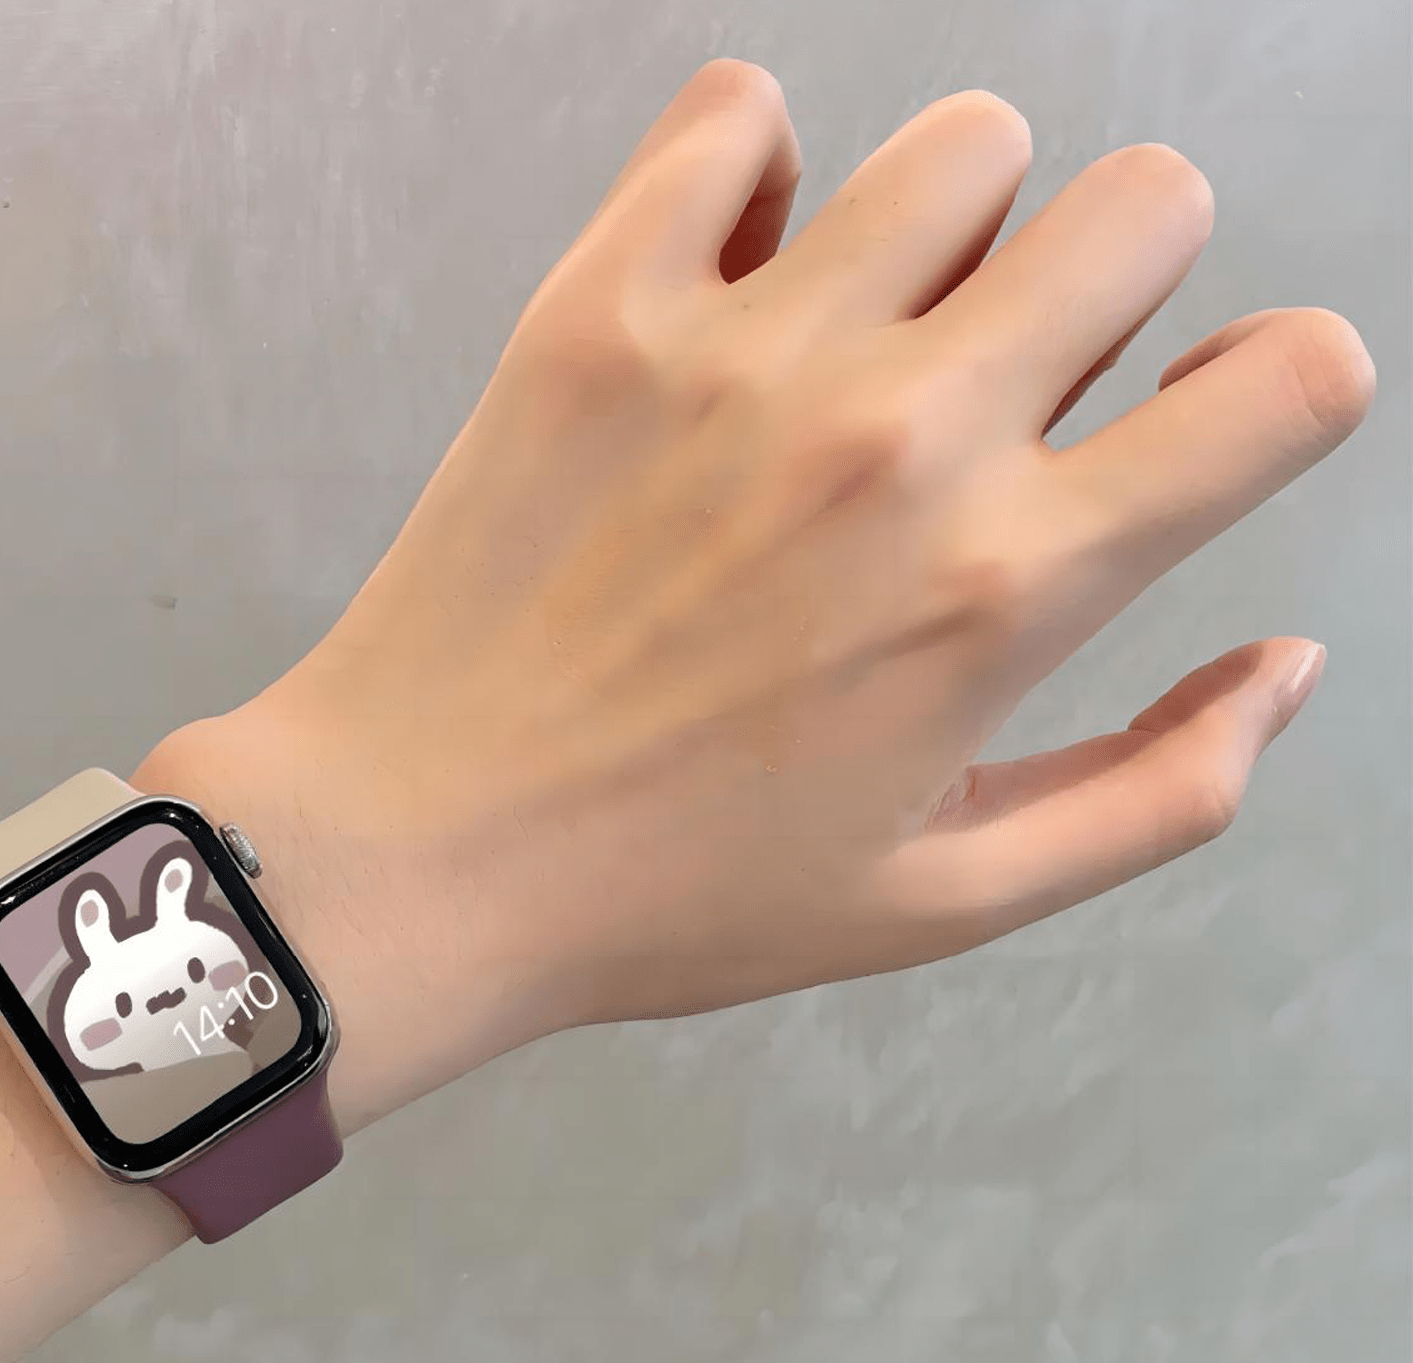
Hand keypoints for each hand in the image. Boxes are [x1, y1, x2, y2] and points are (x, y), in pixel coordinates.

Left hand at [139, 60, 1372, 1120]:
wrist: (419, 854)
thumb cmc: (674, 895)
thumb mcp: (945, 900)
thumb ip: (1155, 793)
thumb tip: (1287, 667)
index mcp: (1003, 588)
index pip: (1284, 387)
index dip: (1284, 392)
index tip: (1209, 423)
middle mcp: (898, 438)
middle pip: (1144, 204)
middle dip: (1124, 283)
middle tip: (1020, 383)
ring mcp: (744, 352)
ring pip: (963, 146)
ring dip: (960, 229)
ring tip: (875, 336)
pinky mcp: (602, 308)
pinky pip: (735, 117)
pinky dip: (763, 174)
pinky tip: (739, 285)